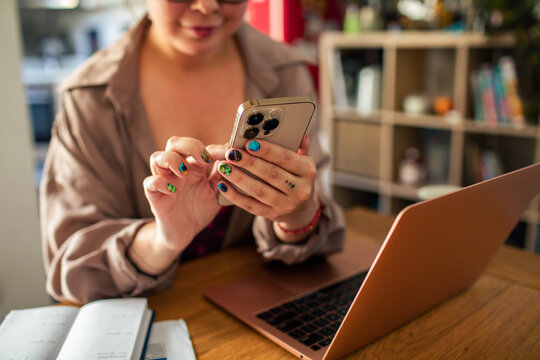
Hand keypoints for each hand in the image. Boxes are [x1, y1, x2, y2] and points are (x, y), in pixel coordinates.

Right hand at [143, 137, 225, 251]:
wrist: (185, 233)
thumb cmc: (199, 209)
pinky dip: (159, 182)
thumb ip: (222, 175)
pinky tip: (172, 190)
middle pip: (175, 143)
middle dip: (189, 145)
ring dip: (172, 160)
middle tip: (204, 158)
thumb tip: (235, 156)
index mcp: (194, 167)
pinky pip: (149, 182)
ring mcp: (164, 181)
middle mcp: (177, 170)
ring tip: (185, 172)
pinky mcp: (154, 196)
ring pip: (157, 157)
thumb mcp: (216, 192)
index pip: (199, 148)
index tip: (229, 153)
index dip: (214, 148)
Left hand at [216, 136, 318, 241]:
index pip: (286, 158)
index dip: (267, 150)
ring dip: (239, 178)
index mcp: (307, 171)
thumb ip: (298, 146)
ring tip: (223, 166)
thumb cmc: (297, 176)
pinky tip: (223, 185)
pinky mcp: (272, 215)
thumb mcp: (303, 161)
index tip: (249, 143)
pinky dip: (235, 196)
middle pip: (271, 174)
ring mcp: (286, 205)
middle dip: (249, 163)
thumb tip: (298, 131)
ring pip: (259, 191)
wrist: (301, 209)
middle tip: (231, 153)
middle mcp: (300, 190)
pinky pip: (251, 206)